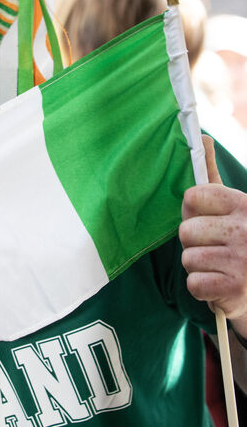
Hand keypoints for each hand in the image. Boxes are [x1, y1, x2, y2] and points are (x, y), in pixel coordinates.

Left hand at [179, 136, 246, 332]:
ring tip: (217, 267)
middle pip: (186, 231)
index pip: (193, 197)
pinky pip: (195, 283)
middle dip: (194, 243)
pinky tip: (218, 285)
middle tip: (214, 249)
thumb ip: (212, 177)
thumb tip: (201, 138)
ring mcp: (242, 260)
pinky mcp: (236, 288)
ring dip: (197, 267)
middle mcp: (245, 229)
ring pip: (188, 258)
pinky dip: (202, 288)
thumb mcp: (232, 207)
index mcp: (243, 205)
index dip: (192, 211)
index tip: (206, 219)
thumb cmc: (239, 243)